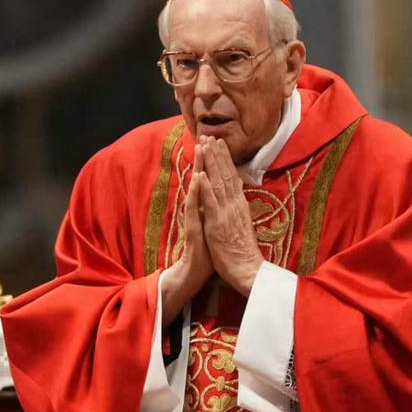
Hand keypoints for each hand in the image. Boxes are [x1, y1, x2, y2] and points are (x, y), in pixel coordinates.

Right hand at [161, 144, 213, 323]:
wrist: (196, 275)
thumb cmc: (208, 254)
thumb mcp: (213, 228)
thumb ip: (212, 211)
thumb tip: (218, 197)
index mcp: (206, 209)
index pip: (209, 182)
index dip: (212, 163)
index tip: (214, 144)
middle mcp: (199, 211)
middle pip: (202, 180)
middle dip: (204, 158)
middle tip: (204, 136)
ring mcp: (195, 219)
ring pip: (197, 190)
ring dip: (198, 168)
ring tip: (199, 150)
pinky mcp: (194, 230)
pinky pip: (194, 209)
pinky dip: (197, 193)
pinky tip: (198, 179)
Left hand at [196, 136, 263, 296]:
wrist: (248, 270)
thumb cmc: (243, 253)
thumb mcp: (241, 227)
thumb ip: (236, 212)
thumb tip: (234, 201)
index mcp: (239, 206)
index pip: (232, 178)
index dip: (225, 160)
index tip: (219, 144)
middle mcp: (235, 205)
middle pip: (226, 175)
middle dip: (217, 154)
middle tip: (209, 136)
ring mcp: (227, 213)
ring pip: (218, 183)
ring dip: (211, 163)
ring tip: (205, 146)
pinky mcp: (218, 224)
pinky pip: (212, 203)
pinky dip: (206, 188)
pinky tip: (201, 174)